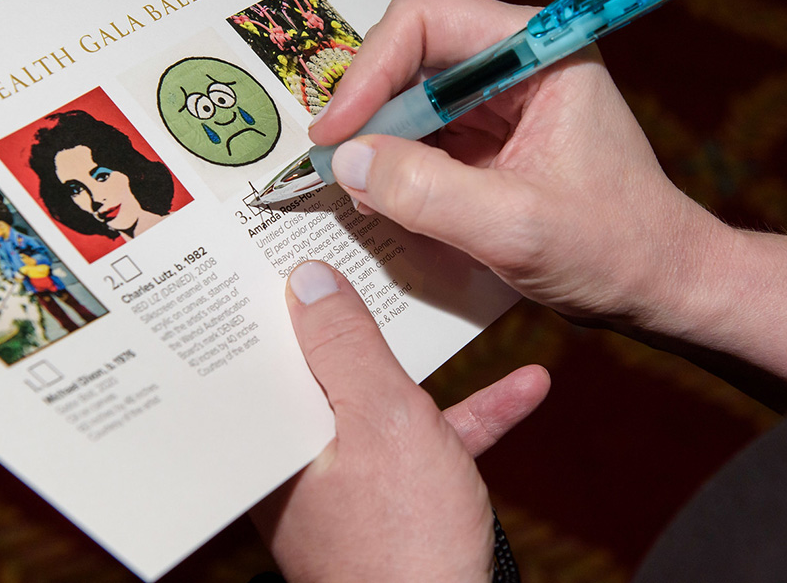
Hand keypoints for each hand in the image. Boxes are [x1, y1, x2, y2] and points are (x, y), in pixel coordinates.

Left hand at [252, 260, 548, 582]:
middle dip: (362, 315)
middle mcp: (300, 459)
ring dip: (431, 360)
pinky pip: (431, 440)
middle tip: (374, 257)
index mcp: (274, 439)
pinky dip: (474, 414)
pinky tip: (527, 386)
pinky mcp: (399, 500)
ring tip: (452, 303)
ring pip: (383, 398)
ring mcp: (351, 480)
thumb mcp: (380, 420)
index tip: (288, 245)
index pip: (259, 351)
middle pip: (324, 366)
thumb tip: (307, 280)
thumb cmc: (403, 541)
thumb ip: (344, 346)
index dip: (273, 296)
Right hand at [310, 0, 724, 330]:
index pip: (427, 20)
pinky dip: (391, 163)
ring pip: (407, 95)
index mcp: (539, 50)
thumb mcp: (515, 226)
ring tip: (349, 183)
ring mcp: (499, 101)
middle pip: (408, 53)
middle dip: (366, 103)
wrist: (660, 286)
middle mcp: (515, 62)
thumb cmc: (615, 248)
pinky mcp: (486, 139)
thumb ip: (426, 192)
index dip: (371, 67)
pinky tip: (378, 197)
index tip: (338, 129)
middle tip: (330, 157)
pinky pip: (420, 134)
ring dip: (374, 136)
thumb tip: (347, 160)